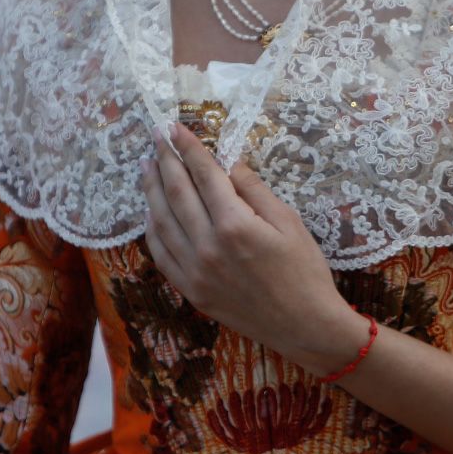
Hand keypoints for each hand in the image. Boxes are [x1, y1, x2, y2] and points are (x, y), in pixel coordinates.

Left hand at [139, 123, 368, 374]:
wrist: (305, 325)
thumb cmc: (305, 271)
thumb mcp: (288, 222)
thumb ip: (254, 190)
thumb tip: (228, 163)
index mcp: (235, 225)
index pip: (204, 175)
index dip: (188, 148)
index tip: (176, 127)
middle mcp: (208, 247)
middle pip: (176, 193)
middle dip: (165, 161)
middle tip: (157, 137)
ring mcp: (195, 271)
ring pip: (161, 222)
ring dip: (151, 190)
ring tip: (148, 166)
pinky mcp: (191, 291)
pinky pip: (161, 254)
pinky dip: (152, 229)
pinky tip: (152, 212)